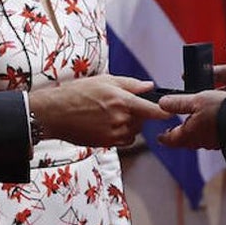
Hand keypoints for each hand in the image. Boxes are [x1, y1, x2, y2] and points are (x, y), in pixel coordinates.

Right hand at [29, 75, 168, 147]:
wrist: (54, 114)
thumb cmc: (77, 93)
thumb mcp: (105, 80)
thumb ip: (131, 84)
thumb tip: (150, 86)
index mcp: (122, 101)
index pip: (154, 111)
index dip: (166, 112)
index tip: (171, 111)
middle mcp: (121, 120)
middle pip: (143, 121)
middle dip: (139, 113)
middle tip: (121, 104)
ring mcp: (114, 134)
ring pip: (134, 131)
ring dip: (130, 124)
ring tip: (109, 114)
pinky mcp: (107, 144)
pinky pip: (124, 140)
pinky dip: (121, 133)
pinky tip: (106, 124)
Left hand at [157, 90, 225, 148]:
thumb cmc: (221, 111)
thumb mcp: (196, 100)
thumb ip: (178, 103)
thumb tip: (162, 103)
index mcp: (188, 134)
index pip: (171, 139)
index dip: (164, 137)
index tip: (160, 137)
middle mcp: (200, 141)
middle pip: (185, 140)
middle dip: (180, 134)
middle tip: (175, 129)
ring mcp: (214, 142)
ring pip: (200, 138)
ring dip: (196, 131)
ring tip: (195, 122)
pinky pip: (213, 136)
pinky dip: (210, 129)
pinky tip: (214, 122)